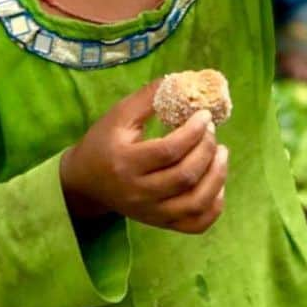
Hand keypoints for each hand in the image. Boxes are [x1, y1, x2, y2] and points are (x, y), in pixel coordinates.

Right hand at [60, 81, 227, 235]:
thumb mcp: (119, 115)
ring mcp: (151, 213)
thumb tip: (184, 81)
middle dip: (206, 149)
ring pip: (195, 203)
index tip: (205, 115)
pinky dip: (214, 206)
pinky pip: (196, 224)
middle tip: (212, 131)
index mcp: (125, 163)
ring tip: (221, 152)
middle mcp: (138, 193)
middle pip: (184, 177)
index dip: (193, 132)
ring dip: (217, 176)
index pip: (168, 151)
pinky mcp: (161, 224)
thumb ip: (149, 97)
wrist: (86, 182)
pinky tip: (217, 183)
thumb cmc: (104, 142)